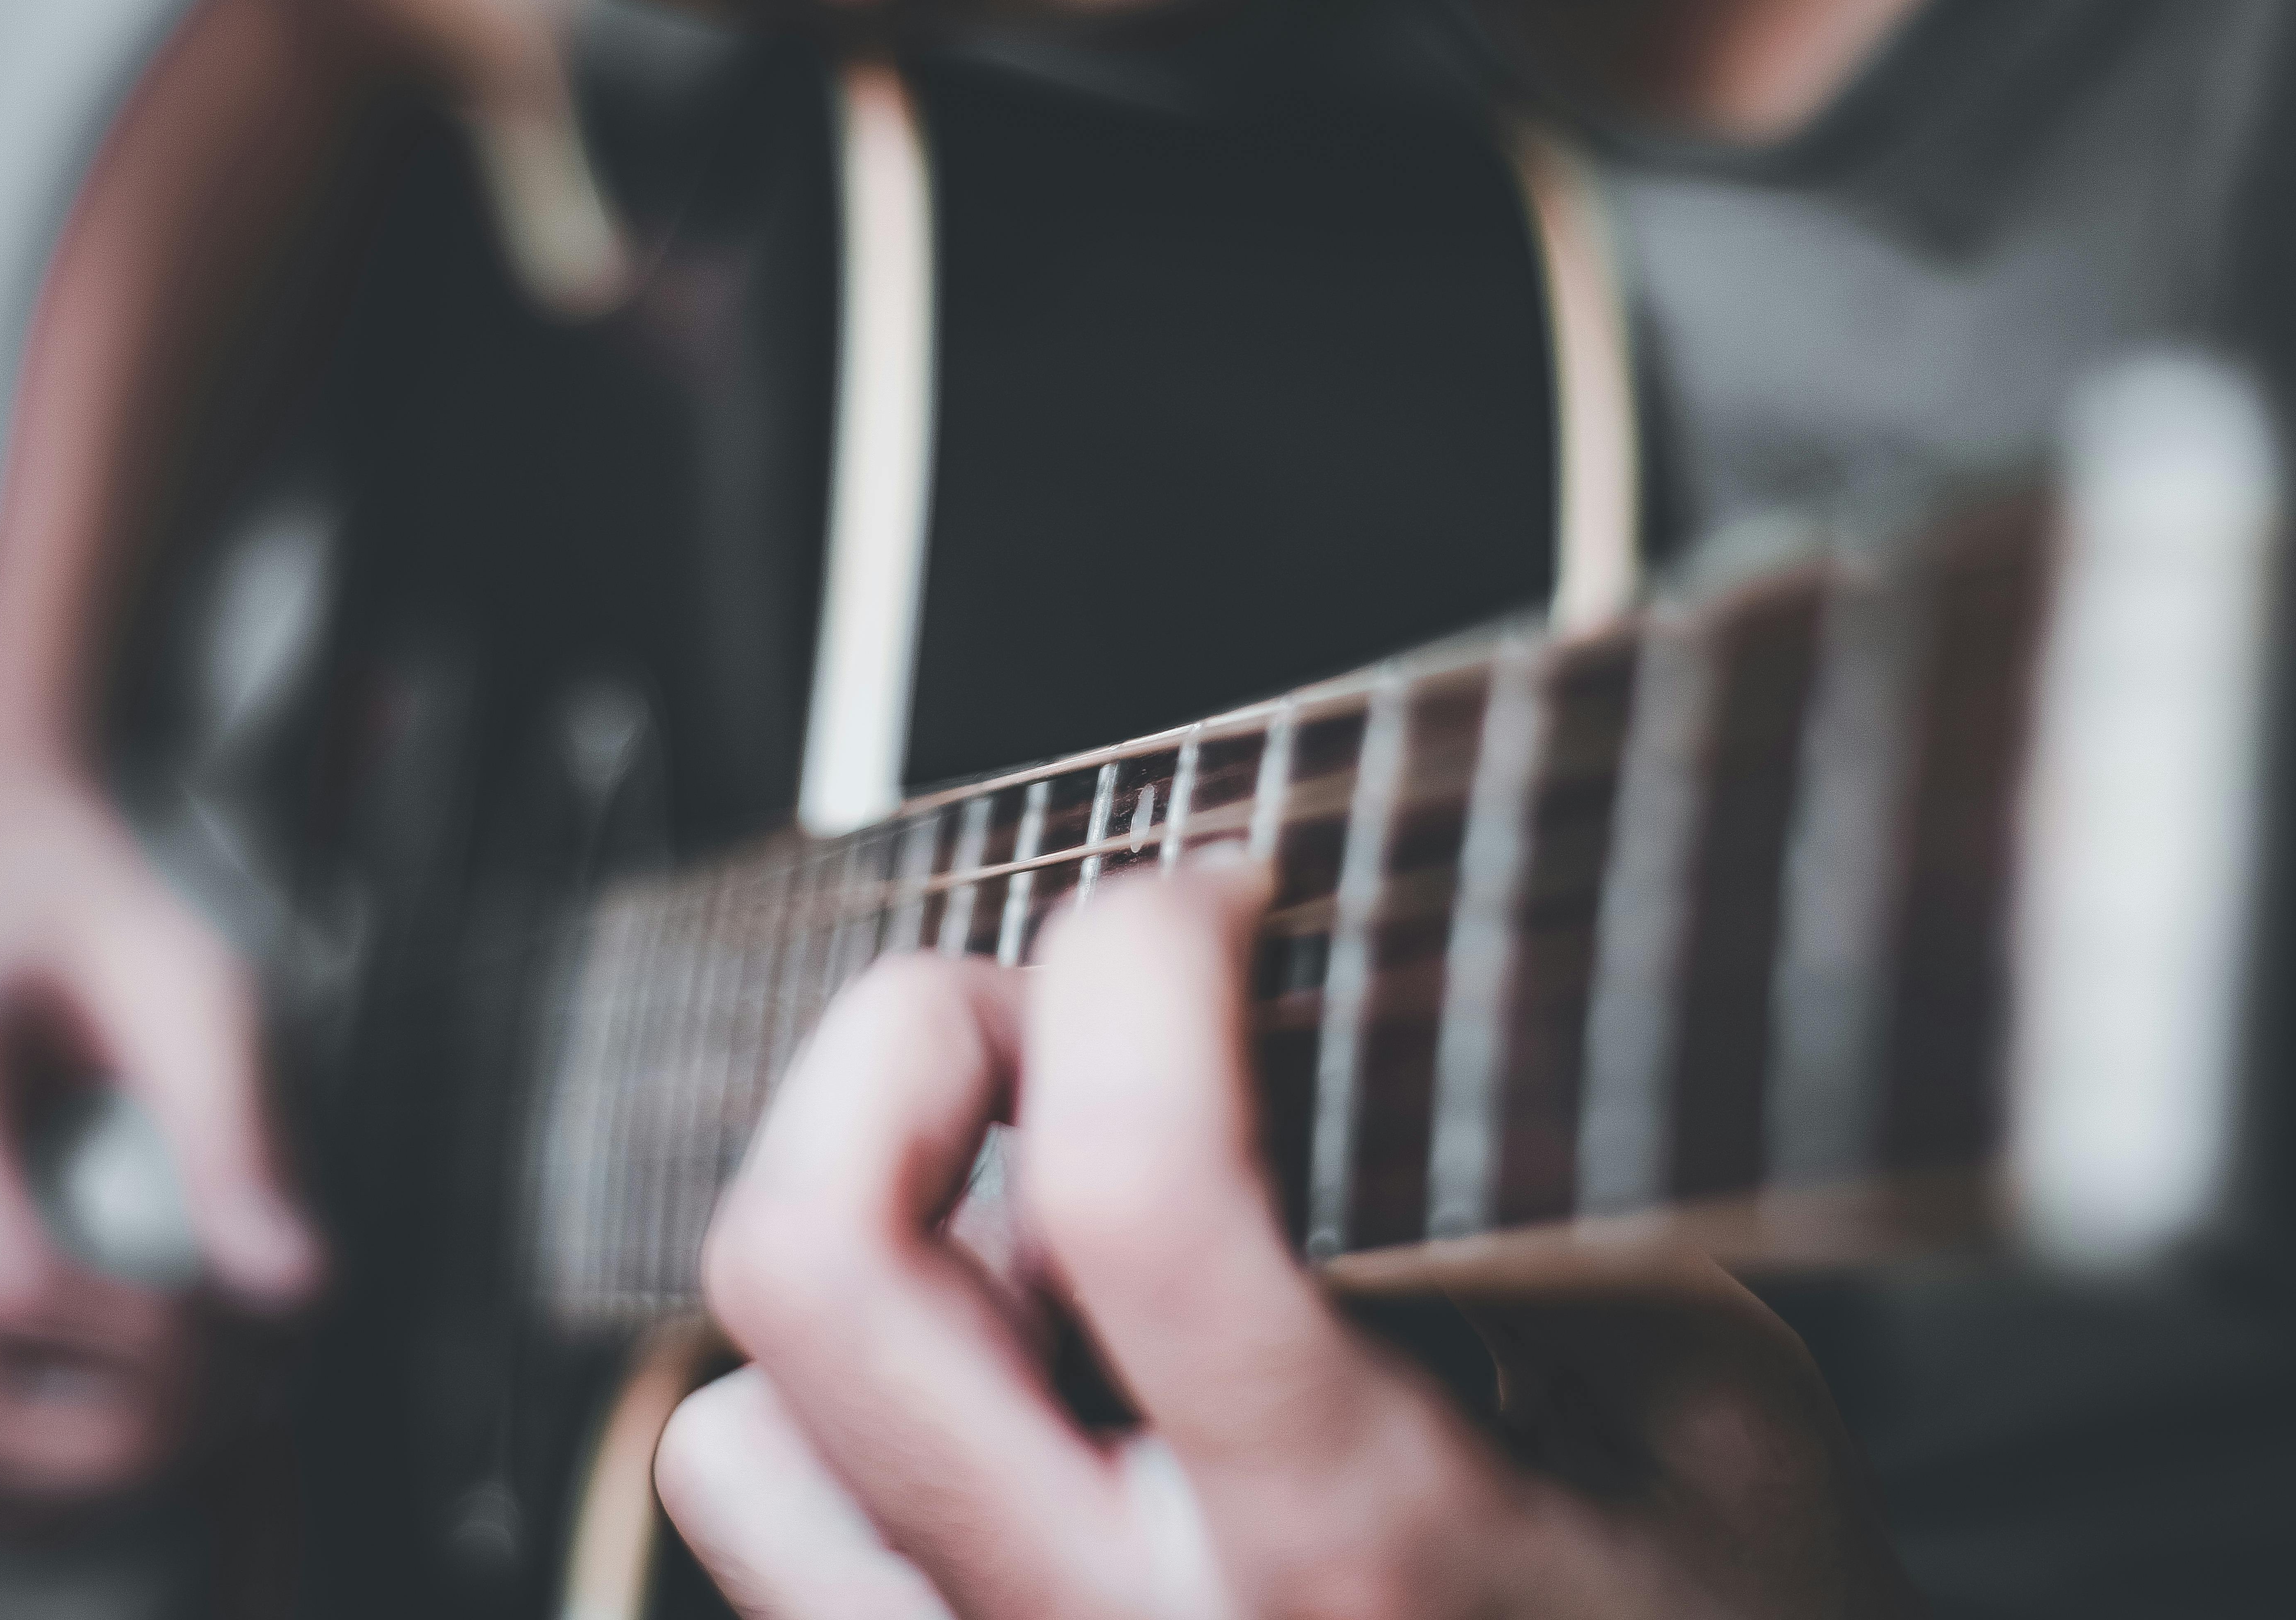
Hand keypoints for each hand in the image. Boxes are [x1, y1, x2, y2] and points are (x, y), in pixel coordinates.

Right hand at [0, 761, 318, 1523]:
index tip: (261, 1327)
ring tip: (206, 1432)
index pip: (14, 1281)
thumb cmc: (114, 931)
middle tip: (246, 1408)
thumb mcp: (201, 995)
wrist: (10, 887)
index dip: (148, 1339)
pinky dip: (29, 1479)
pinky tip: (139, 1444)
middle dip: (110, 1441)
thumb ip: (240, 1138)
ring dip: (73, 1481)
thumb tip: (301, 1294)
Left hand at [656, 865, 1919, 1617]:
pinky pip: (770, 1529)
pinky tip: (1025, 1386)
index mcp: (1348, 1543)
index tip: (1214, 910)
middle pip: (816, 1263)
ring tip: (1047, 1244)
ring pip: (738, 1418)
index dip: (1139, 959)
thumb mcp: (1714, 1410)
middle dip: (913, 1042)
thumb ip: (1526, 1207)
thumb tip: (1323, 1010)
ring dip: (872, 1259)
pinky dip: (842, 1408)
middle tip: (1067, 1025)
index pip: (1131, 1185)